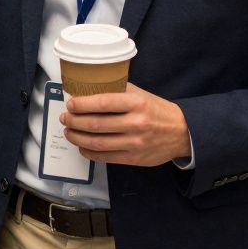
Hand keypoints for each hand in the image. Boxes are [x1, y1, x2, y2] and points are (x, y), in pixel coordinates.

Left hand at [59, 83, 190, 166]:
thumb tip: (88, 90)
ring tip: (69, 132)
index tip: (71, 104)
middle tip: (65, 118)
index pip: (102, 103)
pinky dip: (89, 152)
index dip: (82, 105)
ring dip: (77, 138)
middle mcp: (136, 123)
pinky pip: (105, 157)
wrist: (181, 132)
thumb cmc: (156, 110)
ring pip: (98, 143)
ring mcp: (135, 142)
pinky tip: (82, 146)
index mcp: (136, 103)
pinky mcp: (134, 158)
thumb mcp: (140, 94)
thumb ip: (117, 91)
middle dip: (74, 122)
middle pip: (96, 124)